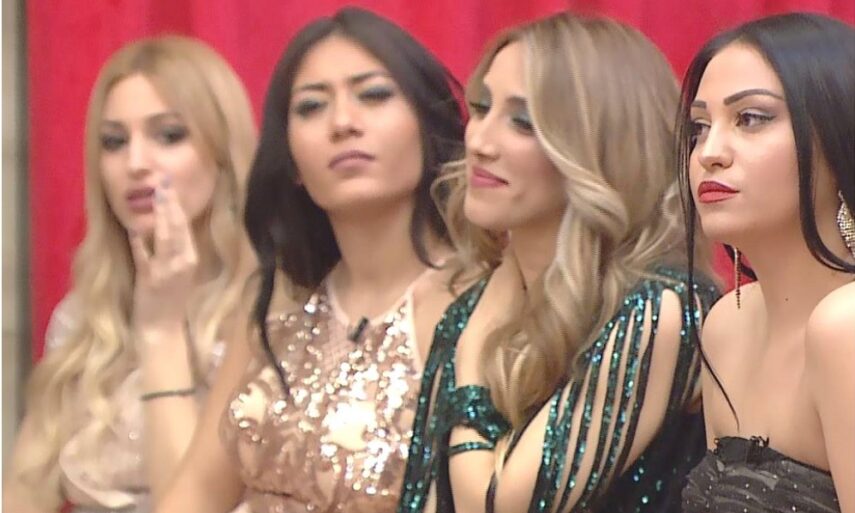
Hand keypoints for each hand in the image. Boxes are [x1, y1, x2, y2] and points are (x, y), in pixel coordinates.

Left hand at [129, 175, 197, 341]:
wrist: (162, 327)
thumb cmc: (170, 299)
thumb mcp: (179, 271)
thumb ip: (174, 249)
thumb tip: (167, 223)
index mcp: (190, 258)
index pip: (185, 227)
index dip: (178, 206)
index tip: (172, 186)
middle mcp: (183, 262)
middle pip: (177, 228)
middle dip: (171, 204)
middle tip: (165, 181)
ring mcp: (167, 270)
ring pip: (166, 237)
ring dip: (161, 215)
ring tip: (156, 196)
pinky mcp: (150, 278)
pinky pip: (144, 256)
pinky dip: (140, 243)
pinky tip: (135, 229)